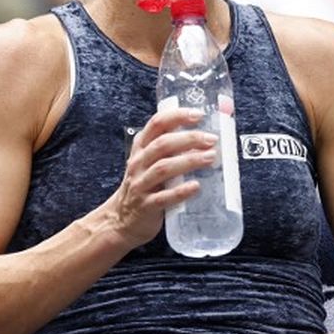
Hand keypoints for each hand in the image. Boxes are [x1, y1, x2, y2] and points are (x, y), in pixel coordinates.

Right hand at [104, 107, 218, 248]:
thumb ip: (170, 149)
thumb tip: (206, 137)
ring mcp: (141, 185)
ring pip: (163, 168)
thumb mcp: (149, 162)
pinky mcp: (146, 206)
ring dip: (189, 161)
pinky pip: (163, 197)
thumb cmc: (144, 186)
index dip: (177, 116)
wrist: (121, 219)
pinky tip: (196, 186)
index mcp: (141, 149)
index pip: (156, 124)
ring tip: (210, 158)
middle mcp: (138, 163)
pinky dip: (180, 191)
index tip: (198, 114)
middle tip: (211, 140)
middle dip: (189, 139)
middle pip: (162, 144)